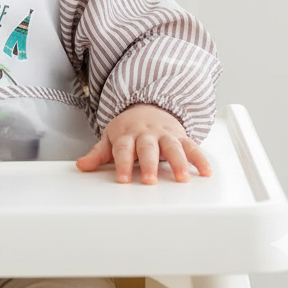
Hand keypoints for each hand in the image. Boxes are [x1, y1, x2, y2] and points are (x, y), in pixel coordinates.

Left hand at [75, 103, 212, 183]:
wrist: (148, 106)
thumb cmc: (128, 128)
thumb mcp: (110, 137)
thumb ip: (98, 154)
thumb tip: (81, 166)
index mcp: (127, 135)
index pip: (123, 149)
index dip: (122, 164)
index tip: (123, 179)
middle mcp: (146, 134)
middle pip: (147, 148)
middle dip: (149, 164)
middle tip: (150, 180)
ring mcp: (164, 134)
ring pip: (172, 146)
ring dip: (178, 162)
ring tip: (181, 178)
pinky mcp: (181, 136)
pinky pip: (192, 146)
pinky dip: (200, 158)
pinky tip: (205, 172)